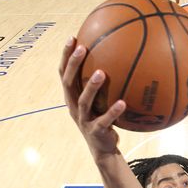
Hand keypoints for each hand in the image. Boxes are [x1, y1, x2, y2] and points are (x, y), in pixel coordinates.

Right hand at [60, 37, 125, 158]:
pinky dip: (113, 112)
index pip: (64, 73)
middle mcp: (74, 106)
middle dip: (73, 65)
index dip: (66, 56)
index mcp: (72, 97)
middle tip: (82, 48)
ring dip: (91, 87)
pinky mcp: (96, 131)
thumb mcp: (100, 100)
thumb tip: (119, 57)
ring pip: (83, 101)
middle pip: (68, 83)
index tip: (72, 37)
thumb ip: (102, 83)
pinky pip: (104, 120)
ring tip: (101, 73)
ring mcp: (83, 120)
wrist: (103, 149)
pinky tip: (123, 103)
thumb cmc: (103, 119)